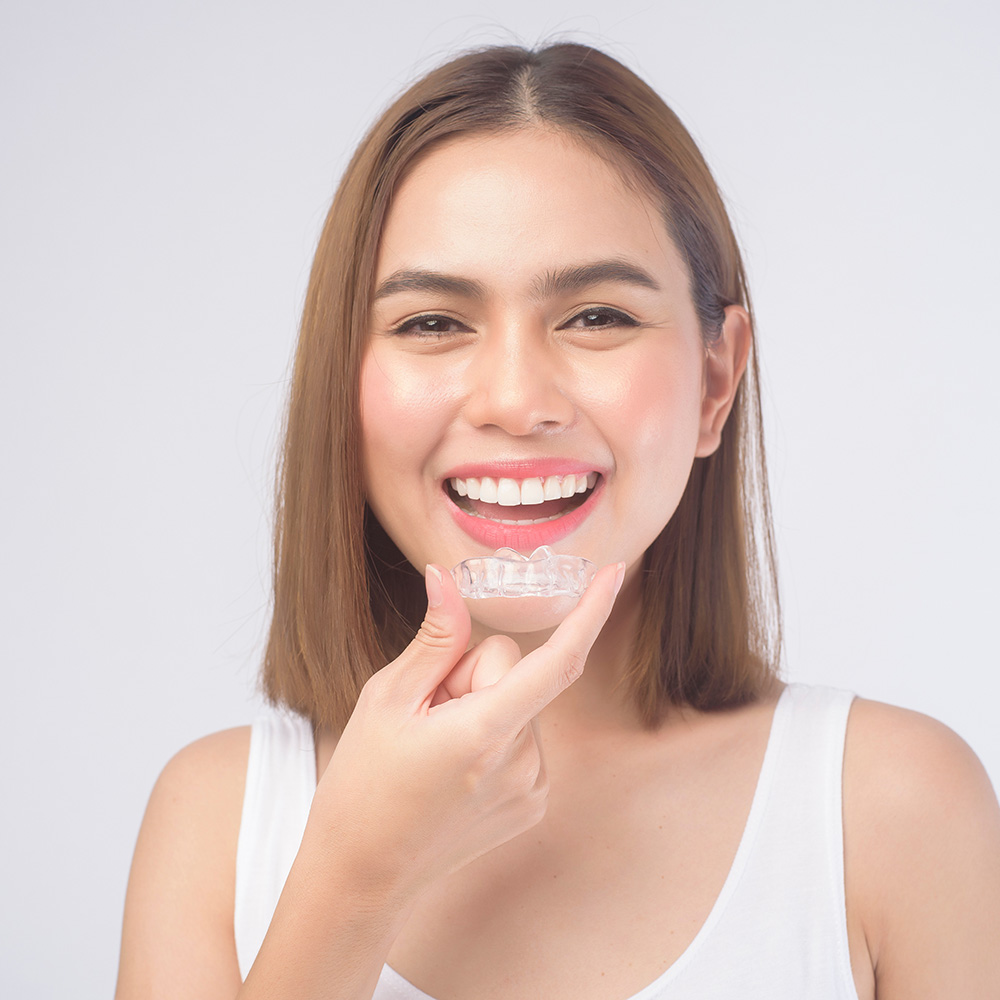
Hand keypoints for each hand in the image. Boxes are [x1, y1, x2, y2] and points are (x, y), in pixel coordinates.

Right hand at [307, 560, 624, 903]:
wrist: (362, 873)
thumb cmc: (364, 784)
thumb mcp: (386, 699)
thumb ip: (434, 639)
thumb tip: (448, 580)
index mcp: (485, 732)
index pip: (557, 662)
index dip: (590, 613)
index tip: (613, 573)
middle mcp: (522, 762)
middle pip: (515, 672)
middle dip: (473, 673)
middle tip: (427, 713)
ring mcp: (532, 788)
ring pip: (519, 704)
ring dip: (482, 708)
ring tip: (436, 748)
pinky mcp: (532, 803)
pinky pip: (523, 737)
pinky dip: (494, 735)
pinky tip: (454, 767)